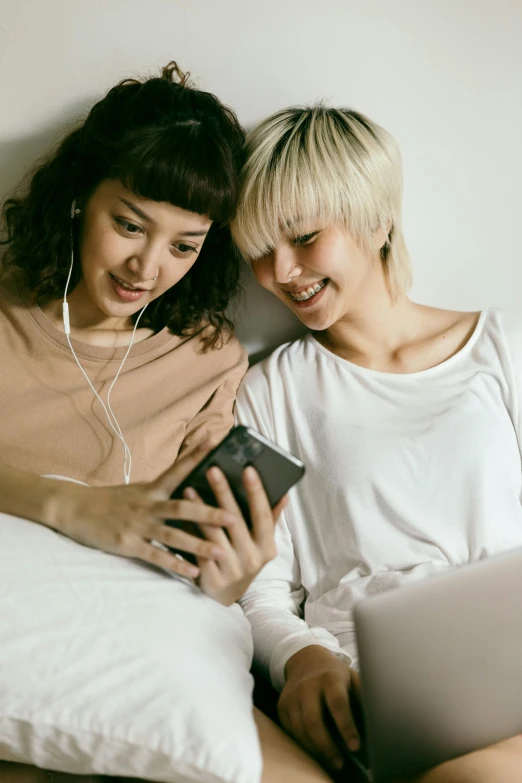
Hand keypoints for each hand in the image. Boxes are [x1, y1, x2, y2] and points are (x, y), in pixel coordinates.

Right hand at [47, 444, 240, 579]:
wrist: (75, 509)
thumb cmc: (111, 500)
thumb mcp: (138, 489)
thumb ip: (162, 490)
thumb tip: (189, 485)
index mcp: (151, 489)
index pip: (178, 469)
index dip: (196, 454)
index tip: (215, 440)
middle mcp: (147, 504)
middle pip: (183, 508)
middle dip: (209, 513)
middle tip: (234, 518)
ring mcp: (138, 525)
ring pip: (173, 535)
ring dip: (199, 544)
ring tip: (222, 552)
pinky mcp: (128, 544)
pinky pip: (156, 556)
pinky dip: (176, 564)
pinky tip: (193, 572)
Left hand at [184, 465, 286, 605]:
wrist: (225, 598)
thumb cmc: (243, 561)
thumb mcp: (260, 544)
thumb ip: (269, 520)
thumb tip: (284, 495)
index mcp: (267, 548)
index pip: (263, 515)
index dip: (256, 492)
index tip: (248, 469)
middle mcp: (252, 560)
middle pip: (236, 521)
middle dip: (223, 492)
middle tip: (212, 469)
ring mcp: (231, 571)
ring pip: (214, 534)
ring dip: (201, 509)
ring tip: (190, 487)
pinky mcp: (211, 579)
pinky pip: (198, 550)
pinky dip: (189, 530)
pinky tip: (180, 515)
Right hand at [278, 645, 360, 771]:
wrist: (306, 661)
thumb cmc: (336, 675)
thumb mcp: (352, 678)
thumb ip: (363, 698)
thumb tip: (378, 723)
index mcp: (330, 678)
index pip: (338, 704)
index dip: (347, 727)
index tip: (355, 747)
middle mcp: (307, 686)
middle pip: (313, 721)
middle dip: (327, 746)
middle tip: (341, 763)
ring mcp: (292, 696)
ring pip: (300, 730)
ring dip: (316, 750)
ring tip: (332, 761)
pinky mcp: (282, 705)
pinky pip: (291, 731)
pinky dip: (304, 744)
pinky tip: (316, 751)